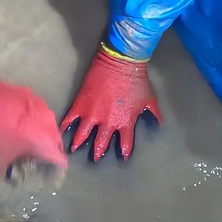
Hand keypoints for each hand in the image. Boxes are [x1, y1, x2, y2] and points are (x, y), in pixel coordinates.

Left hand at [0, 71, 67, 179]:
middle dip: (47, 153)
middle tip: (33, 160)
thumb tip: (14, 178)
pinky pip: (36, 112)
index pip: (61, 162)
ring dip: (39, 135)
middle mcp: (49, 123)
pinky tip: (16, 124)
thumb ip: (10, 175)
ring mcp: (40, 106)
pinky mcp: (29, 94)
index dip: (55, 171)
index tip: (47, 176)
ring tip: (24, 141)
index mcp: (45, 142)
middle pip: (55, 143)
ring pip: (46, 126)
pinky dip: (30, 121)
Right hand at [61, 44, 160, 160]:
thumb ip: (154, 114)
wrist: (120, 63)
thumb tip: (160, 123)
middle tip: (95, 158)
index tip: (122, 157)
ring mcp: (92, 114)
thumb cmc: (136, 81)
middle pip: (101, 143)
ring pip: (82, 134)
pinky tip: (61, 131)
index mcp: (125, 123)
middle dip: (98, 152)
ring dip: (77, 143)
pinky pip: (70, 119)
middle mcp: (107, 123)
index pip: (125, 143)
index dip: (123, 151)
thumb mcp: (149, 99)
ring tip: (73, 150)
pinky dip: (65, 125)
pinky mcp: (80, 104)